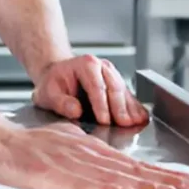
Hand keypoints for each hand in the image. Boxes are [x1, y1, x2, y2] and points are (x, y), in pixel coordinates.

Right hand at [0, 121, 188, 188]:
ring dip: (146, 184)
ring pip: (115, 176)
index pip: (131, 162)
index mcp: (89, 148)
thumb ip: (86, 153)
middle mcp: (86, 154)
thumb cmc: (25, 146)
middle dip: (164, 179)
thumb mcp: (63, 141)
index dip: (160, 172)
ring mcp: (72, 165)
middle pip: (131, 168)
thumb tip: (108, 164)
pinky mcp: (55, 177)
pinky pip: (86, 184)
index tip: (185, 180)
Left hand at [33, 54, 148, 126]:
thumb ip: (60, 102)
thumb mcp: (48, 93)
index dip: (101, 104)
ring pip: (124, 91)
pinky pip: (129, 96)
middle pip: (114, 87)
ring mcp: (112, 75)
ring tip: (134, 123)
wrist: (59, 75)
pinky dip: (135, 108)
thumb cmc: (54, 84)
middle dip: (119, 107)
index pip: (96, 85)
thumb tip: (76, 110)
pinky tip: (140, 118)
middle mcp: (102, 67)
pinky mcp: (119, 84)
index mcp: (86, 64)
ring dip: (130, 108)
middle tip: (123, 124)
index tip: (104, 120)